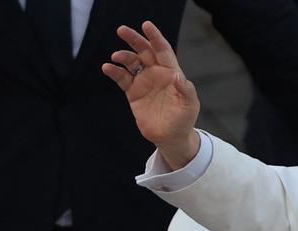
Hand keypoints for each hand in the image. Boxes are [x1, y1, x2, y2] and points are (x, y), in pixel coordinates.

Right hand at [102, 21, 200, 168]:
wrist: (170, 137)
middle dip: (134, 39)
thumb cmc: (184, 119)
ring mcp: (143, 81)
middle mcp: (156, 73)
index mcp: (171, 72)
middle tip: (121, 30)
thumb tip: (177, 76)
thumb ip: (185, 89)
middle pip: (144, 50)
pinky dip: (114, 71)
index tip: (146, 26)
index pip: (162, 50)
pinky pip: (121, 78)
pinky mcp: (133, 92)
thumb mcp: (189, 105)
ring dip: (123, 56)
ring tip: (116, 56)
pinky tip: (108, 67)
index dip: (155, 37)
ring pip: (131, 62)